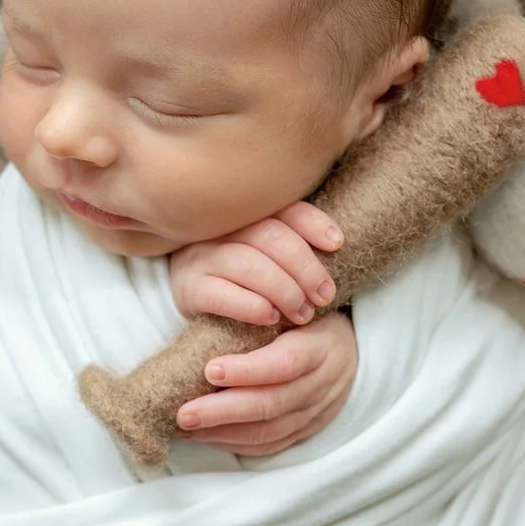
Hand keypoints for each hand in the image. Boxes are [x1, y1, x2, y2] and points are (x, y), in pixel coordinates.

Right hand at [168, 203, 343, 326]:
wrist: (195, 306)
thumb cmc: (243, 279)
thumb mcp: (268, 255)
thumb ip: (291, 243)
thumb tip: (334, 243)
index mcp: (241, 213)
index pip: (282, 208)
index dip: (313, 223)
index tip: (336, 244)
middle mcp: (217, 228)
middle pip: (270, 235)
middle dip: (305, 268)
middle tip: (324, 296)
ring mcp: (200, 257)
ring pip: (251, 265)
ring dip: (286, 291)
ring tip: (303, 313)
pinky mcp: (188, 289)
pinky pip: (223, 295)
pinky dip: (253, 307)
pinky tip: (271, 318)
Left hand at [175, 311, 357, 456]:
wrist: (353, 349)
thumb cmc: (310, 320)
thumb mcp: (296, 308)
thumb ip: (264, 315)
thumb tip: (209, 330)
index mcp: (321, 346)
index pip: (285, 363)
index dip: (248, 370)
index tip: (209, 370)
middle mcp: (323, 383)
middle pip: (272, 404)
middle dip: (223, 411)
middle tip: (184, 414)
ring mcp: (316, 412)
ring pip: (269, 431)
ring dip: (222, 432)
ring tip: (185, 428)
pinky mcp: (307, 431)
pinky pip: (270, 445)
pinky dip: (235, 443)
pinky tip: (206, 436)